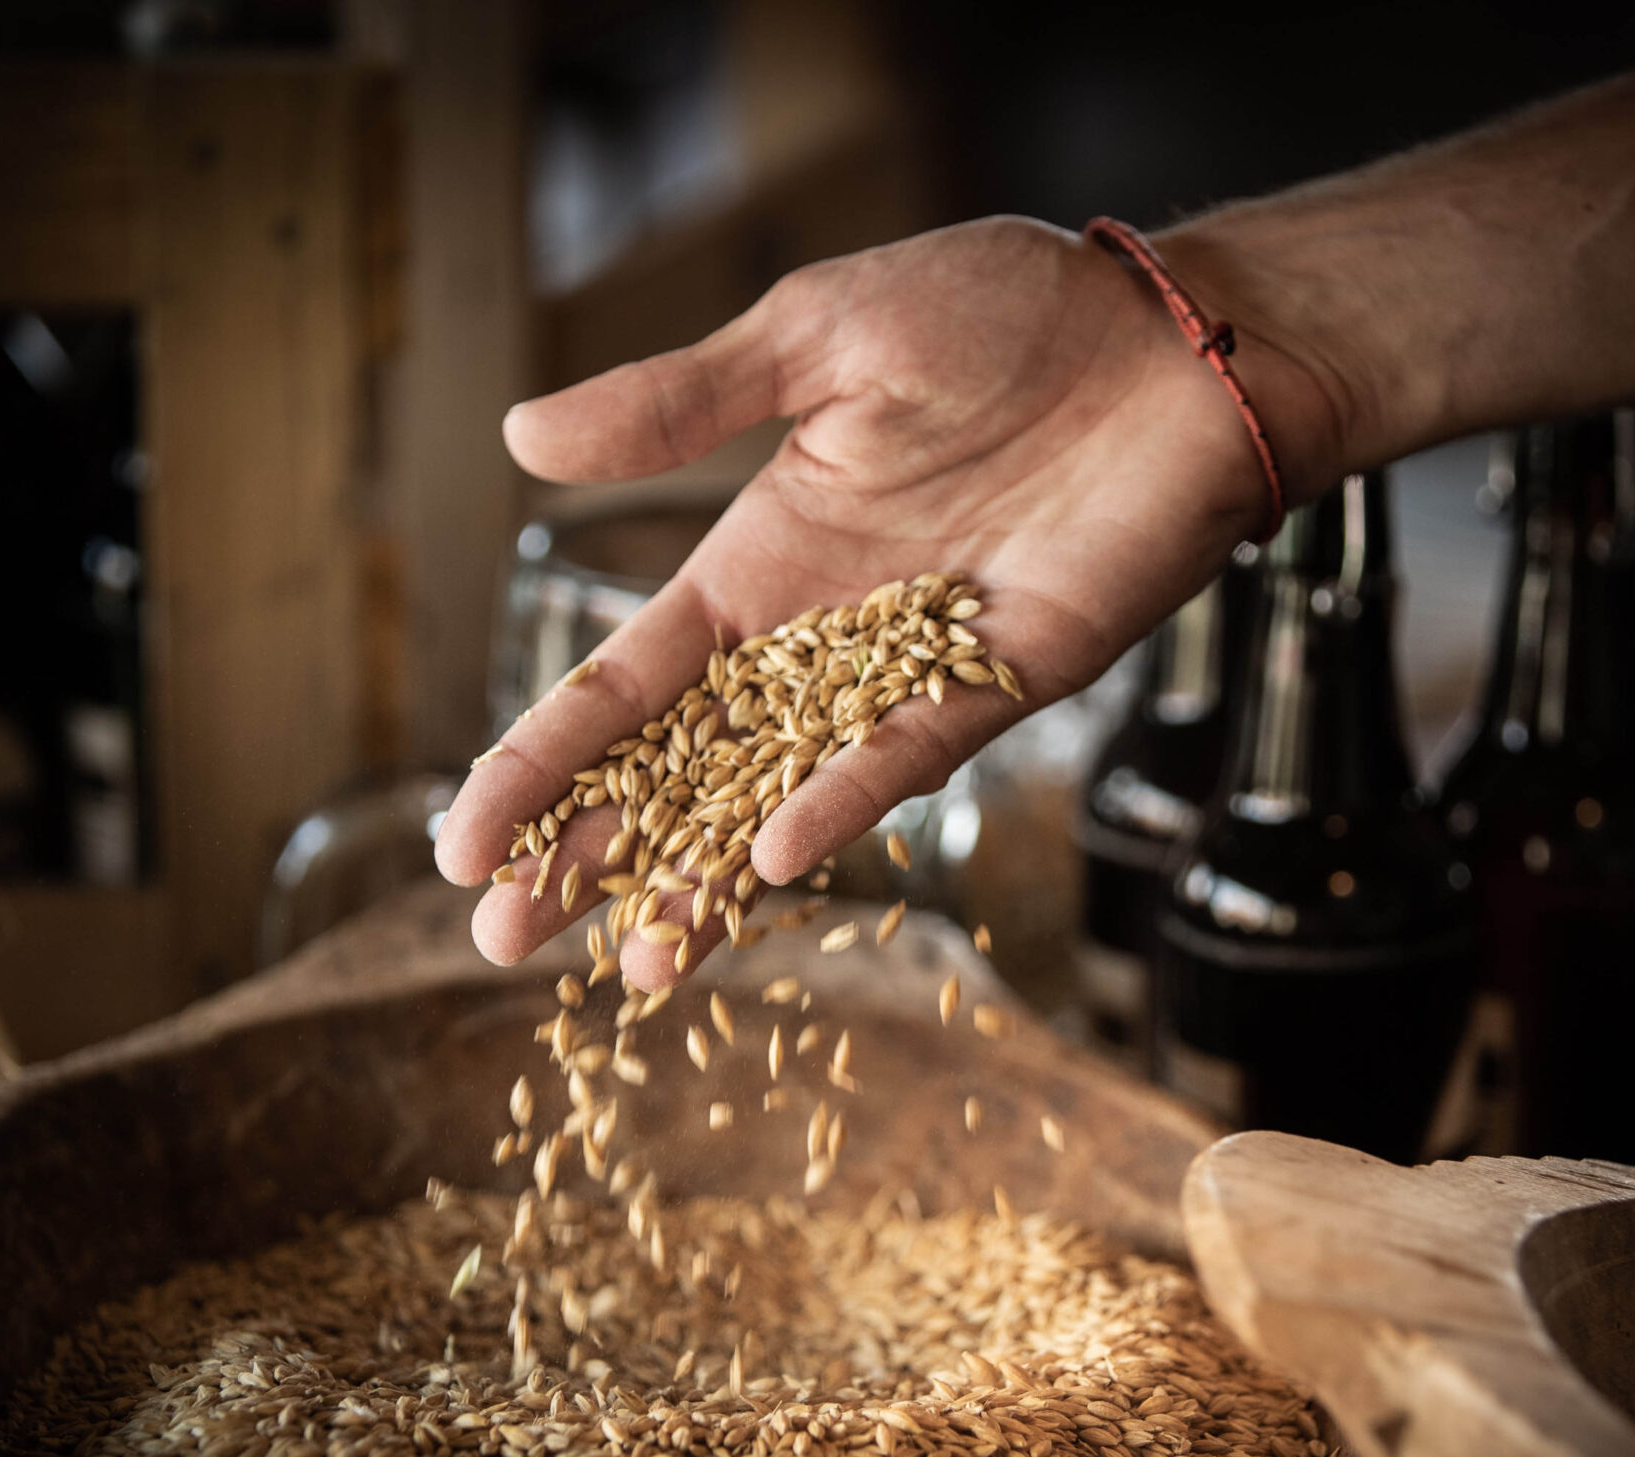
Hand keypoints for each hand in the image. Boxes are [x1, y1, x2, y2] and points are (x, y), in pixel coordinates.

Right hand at [434, 215, 1342, 985]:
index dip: (542, 762)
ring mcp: (905, 670)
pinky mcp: (999, 680)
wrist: (1169, 339)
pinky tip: (772, 862)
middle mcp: (818, 636)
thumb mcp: (814, 337)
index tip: (466, 845)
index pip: (623, 684)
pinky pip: (906, 757)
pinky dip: (843, 803)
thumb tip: (519, 436)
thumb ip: (679, 404)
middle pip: (682, 767)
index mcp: (756, 560)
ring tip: (635, 964)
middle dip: (595, 853)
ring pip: (782, 794)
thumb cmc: (1002, 313)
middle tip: (506, 944)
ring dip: (708, 874)